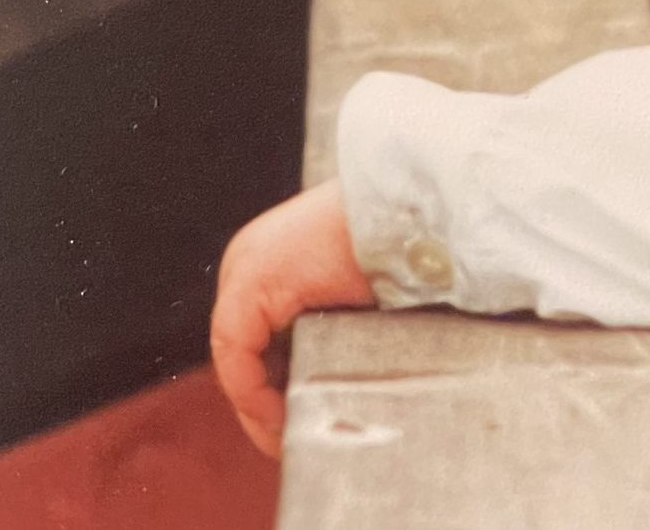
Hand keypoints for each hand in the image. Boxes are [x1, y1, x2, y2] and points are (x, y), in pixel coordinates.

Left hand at [211, 179, 377, 457]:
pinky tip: (281, 418)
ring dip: (258, 402)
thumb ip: (337, 323)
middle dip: (265, 398)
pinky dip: (253, 393)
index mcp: (273, 257)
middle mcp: (247, 259)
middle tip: (288, 437)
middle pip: (244, 347)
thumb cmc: (403, 246)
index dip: (270, 386)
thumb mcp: (361, 291)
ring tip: (286, 437)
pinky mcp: (248, 288)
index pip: (257, 335)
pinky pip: (236, 355)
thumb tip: (338, 379)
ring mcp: (243, 270)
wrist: (413, 212)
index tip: (293, 423)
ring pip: (236, 356)